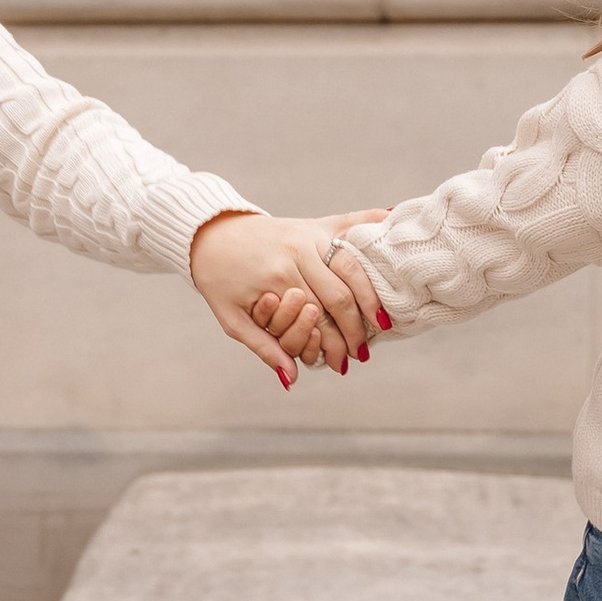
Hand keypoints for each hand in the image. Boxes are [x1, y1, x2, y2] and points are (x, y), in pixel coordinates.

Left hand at [191, 209, 383, 384]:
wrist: (208, 234)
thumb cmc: (219, 280)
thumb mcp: (231, 318)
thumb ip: (263, 347)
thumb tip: (291, 378)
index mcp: (278, 277)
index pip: (319, 319)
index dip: (333, 345)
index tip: (342, 365)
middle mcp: (298, 253)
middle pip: (341, 296)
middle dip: (355, 329)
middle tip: (363, 352)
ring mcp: (309, 234)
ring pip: (353, 266)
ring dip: (371, 296)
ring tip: (380, 322)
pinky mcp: (314, 223)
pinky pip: (350, 222)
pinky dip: (373, 222)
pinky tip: (393, 224)